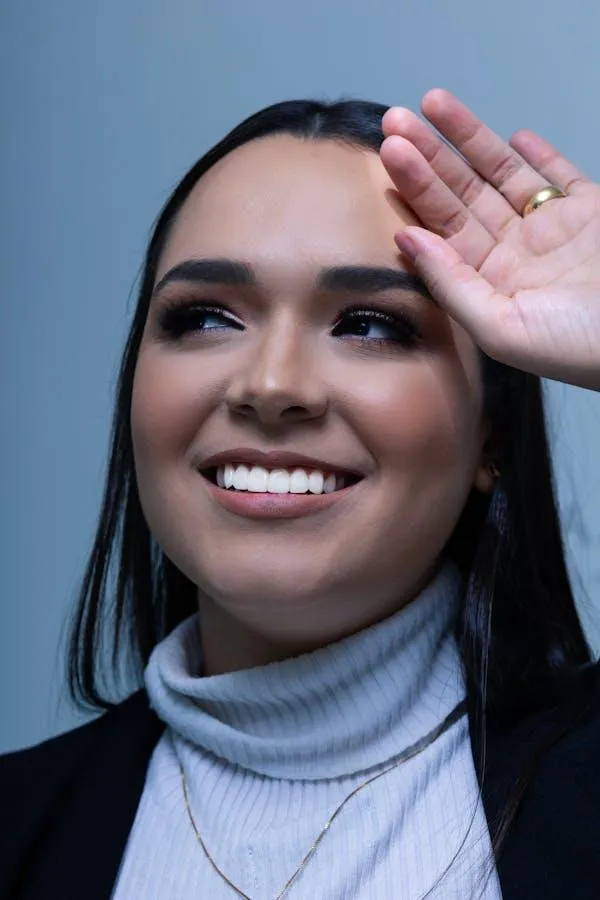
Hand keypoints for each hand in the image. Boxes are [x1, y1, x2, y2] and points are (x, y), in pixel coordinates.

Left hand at [380, 90, 599, 390]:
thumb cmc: (577, 347)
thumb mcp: (500, 327)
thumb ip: (450, 283)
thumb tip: (405, 239)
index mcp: (489, 284)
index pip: (442, 229)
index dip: (415, 189)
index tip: (391, 152)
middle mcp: (515, 255)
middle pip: (463, 196)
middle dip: (431, 157)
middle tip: (396, 120)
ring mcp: (554, 231)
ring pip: (503, 175)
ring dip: (470, 140)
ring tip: (435, 105)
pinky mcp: (593, 212)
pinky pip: (561, 176)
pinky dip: (540, 155)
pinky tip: (512, 135)